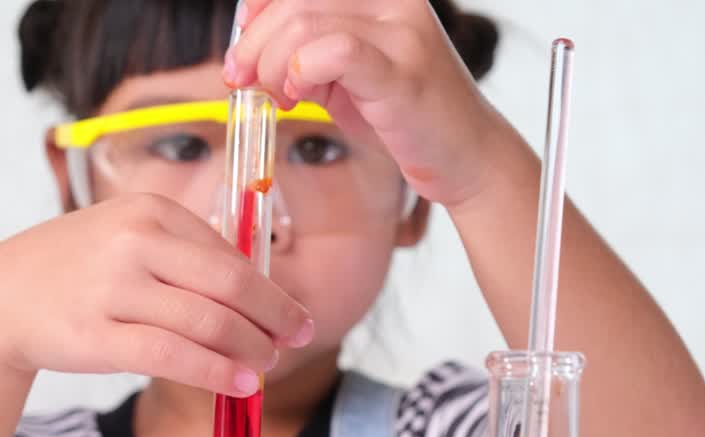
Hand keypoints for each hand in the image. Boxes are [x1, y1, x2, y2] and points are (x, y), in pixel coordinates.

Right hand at [0, 194, 314, 396]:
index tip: (292, 315)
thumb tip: (255, 289)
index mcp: (147, 210)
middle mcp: (133, 242)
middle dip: (273, 316)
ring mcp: (114, 288)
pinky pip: (173, 356)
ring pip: (206, 322)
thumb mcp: (123, 236)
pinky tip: (239, 384)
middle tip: (298, 338)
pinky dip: (216, 372)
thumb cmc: (73, 270)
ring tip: (266, 366)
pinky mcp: (98, 334)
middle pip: (229, 285)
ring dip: (249, 348)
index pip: (228, 254)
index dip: (269, 289)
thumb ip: (182, 253)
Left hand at [226, 0, 517, 207]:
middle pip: (294, 1)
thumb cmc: (402, 112)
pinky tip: (299, 95)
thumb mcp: (346, 69)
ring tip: (281, 96)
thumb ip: (305, 48)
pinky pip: (335, 52)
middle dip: (253, 44)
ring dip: (272, 65)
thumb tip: (246, 48)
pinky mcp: (401, 72)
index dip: (259, 7)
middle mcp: (394, 0)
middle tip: (242, 79)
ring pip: (304, 25)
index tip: (244, 43)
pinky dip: (301, 72)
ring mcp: (401, 32)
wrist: (462, 154)